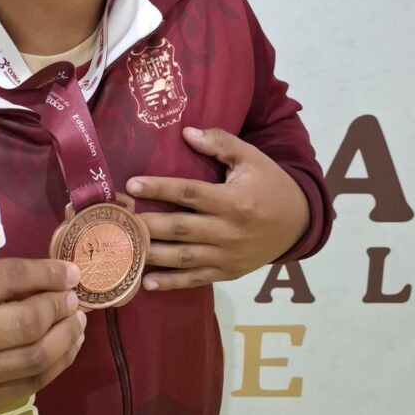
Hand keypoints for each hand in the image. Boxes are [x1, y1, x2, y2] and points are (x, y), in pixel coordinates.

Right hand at [0, 258, 86, 414]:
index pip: (10, 278)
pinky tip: (67, 347)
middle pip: (27, 323)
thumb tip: (64, 278)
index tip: (73, 274)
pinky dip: (58, 363)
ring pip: (35, 358)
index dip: (48, 274)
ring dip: (66, 338)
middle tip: (74, 301)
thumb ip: (7, 278)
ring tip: (77, 323)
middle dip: (59, 310)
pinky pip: (32, 385)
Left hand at [126, 126, 309, 289]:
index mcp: (233, 201)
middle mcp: (228, 231)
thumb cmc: (270, 185)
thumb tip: (187, 132)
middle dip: (146, 222)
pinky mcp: (227, 273)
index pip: (190, 193)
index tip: (132, 184)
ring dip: (150, 253)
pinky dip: (170, 283)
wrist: (299, 223)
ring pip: (182, 257)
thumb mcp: (251, 158)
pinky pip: (194, 279)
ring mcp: (226, 256)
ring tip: (122, 247)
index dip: (160, 188)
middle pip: (180, 227)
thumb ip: (220, 143)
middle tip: (116, 217)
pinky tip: (145, 281)